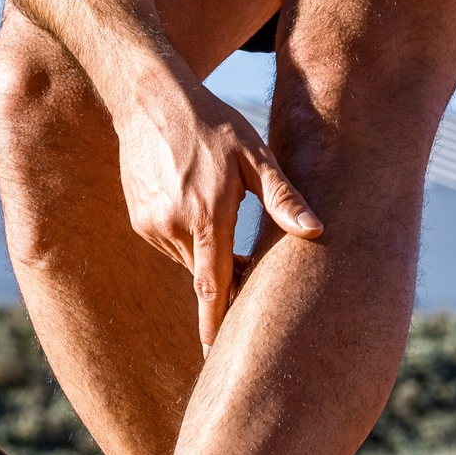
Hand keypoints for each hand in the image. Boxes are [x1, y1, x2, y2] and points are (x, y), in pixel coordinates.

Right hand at [113, 85, 322, 350]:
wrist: (150, 100)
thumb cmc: (212, 124)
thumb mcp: (254, 155)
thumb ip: (282, 198)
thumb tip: (317, 231)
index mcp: (207, 215)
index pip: (212, 285)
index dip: (215, 322)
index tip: (217, 354)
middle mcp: (173, 226)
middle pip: (204, 274)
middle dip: (228, 280)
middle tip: (252, 270)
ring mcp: (151, 224)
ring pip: (187, 258)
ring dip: (208, 255)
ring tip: (223, 216)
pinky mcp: (139, 218)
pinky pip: (169, 242)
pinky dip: (188, 237)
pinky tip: (196, 202)